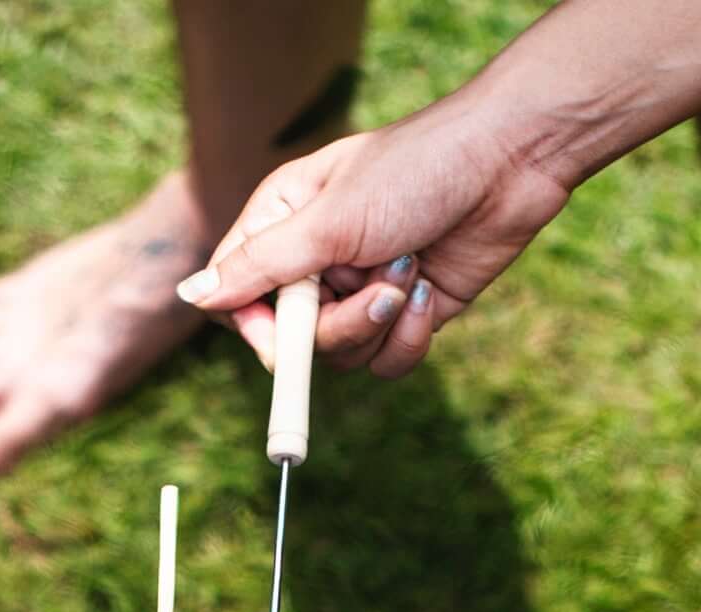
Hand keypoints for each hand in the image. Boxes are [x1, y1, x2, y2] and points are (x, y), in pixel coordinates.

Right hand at [175, 92, 579, 378]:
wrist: (509, 162)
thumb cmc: (415, 171)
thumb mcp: (328, 220)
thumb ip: (260, 266)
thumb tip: (191, 296)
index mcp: (284, 221)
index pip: (238, 297)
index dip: (257, 327)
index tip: (286, 335)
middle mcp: (318, 259)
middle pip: (295, 340)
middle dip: (339, 325)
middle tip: (377, 289)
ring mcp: (362, 289)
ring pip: (343, 356)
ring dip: (380, 323)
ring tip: (410, 269)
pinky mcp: (406, 313)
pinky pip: (387, 360)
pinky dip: (409, 337)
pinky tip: (428, 291)